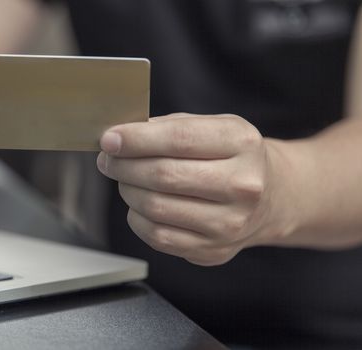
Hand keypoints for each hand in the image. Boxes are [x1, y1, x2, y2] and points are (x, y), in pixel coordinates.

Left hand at [97, 113, 282, 265]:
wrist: (271, 197)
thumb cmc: (233, 157)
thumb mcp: (214, 127)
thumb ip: (170, 127)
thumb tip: (120, 137)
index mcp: (243, 143)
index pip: (178, 140)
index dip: (136, 140)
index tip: (109, 139)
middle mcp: (242, 185)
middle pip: (163, 176)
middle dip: (124, 166)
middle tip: (108, 159)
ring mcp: (230, 223)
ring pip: (156, 208)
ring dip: (128, 191)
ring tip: (125, 179)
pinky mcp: (214, 250)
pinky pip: (158, 236)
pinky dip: (137, 218)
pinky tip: (140, 204)